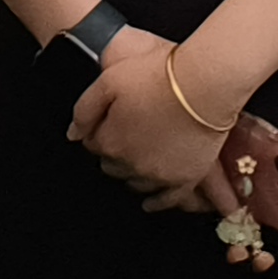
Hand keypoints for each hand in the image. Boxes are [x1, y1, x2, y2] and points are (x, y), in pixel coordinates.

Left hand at [70, 27, 241, 211]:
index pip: (93, 144)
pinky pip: (168, 199)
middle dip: (115, 150)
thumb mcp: (109, 80)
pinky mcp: (186, 178)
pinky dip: (158, 202)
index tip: (110, 120)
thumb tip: (72, 133)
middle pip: (112, 165)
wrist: (205, 83)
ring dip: (134, 171)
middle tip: (127, 133)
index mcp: (110, 142)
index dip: (100, 129)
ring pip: (136, 182)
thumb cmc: (159, 76)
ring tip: (140, 155)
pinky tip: (151, 202)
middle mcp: (132, 164)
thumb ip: (84, 109)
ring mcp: (159, 174)